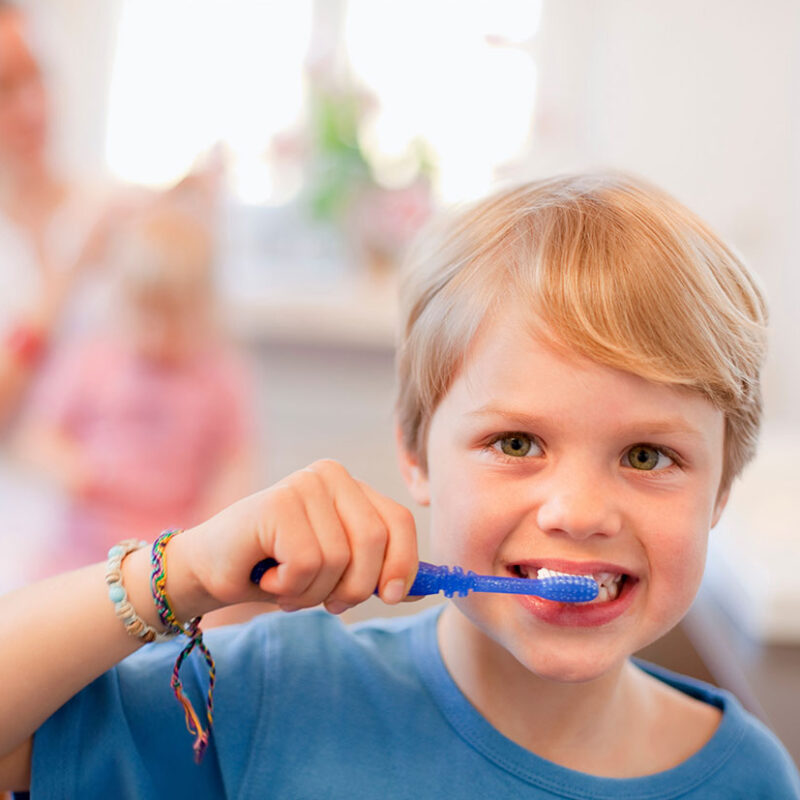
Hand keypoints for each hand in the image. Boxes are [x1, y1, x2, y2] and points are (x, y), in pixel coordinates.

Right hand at [180, 460, 418, 616]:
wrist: (211, 571)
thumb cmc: (277, 570)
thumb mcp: (338, 572)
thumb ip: (381, 572)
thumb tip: (431, 587)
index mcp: (352, 487)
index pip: (399, 521)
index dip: (403, 564)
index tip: (391, 596)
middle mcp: (331, 476)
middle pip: (376, 540)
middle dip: (355, 587)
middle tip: (327, 602)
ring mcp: (304, 485)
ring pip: (340, 559)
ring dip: (314, 592)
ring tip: (286, 583)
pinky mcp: (278, 503)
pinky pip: (308, 562)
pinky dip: (290, 586)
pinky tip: (268, 574)